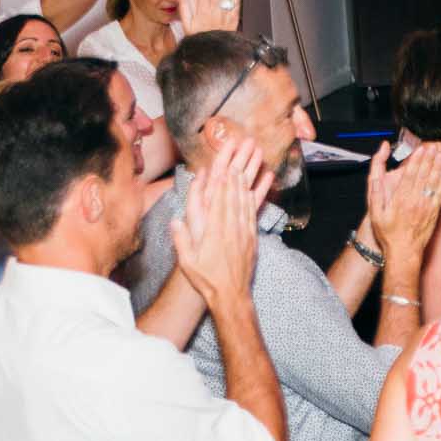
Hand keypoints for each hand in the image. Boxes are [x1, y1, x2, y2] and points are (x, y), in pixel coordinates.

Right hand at [172, 138, 270, 307]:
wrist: (231, 295)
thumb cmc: (206, 279)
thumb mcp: (188, 261)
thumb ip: (182, 240)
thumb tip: (175, 220)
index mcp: (215, 231)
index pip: (219, 200)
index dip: (224, 179)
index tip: (227, 160)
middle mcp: (232, 226)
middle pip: (236, 191)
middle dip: (240, 166)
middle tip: (245, 145)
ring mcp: (244, 229)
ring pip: (248, 196)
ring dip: (252, 173)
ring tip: (256, 154)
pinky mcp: (252, 235)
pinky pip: (256, 209)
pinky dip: (260, 192)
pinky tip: (265, 178)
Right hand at [364, 139, 440, 263]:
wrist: (404, 252)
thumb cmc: (388, 233)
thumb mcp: (376, 212)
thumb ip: (376, 192)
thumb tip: (375, 179)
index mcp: (401, 199)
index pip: (411, 174)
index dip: (417, 160)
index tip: (421, 149)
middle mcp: (416, 201)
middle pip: (425, 175)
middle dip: (430, 159)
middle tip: (435, 147)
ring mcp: (427, 207)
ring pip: (435, 183)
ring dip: (439, 167)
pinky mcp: (434, 213)